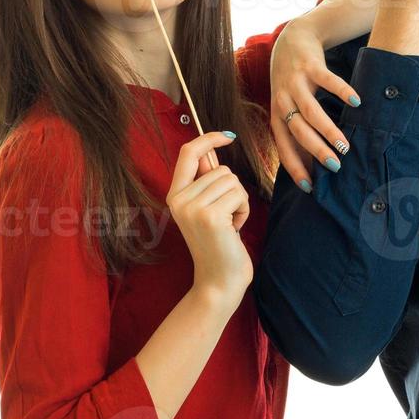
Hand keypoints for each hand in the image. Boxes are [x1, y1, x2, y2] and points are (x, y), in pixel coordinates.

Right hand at [167, 131, 252, 299]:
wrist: (218, 281)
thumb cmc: (219, 243)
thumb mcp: (205, 208)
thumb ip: (205, 182)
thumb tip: (210, 150)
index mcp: (175, 195)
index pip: (188, 153)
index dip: (209, 139)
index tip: (227, 137)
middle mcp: (179, 199)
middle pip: (220, 169)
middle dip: (232, 190)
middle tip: (226, 217)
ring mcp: (193, 208)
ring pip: (232, 180)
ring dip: (239, 201)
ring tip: (229, 224)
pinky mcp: (211, 216)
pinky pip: (240, 195)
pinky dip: (244, 210)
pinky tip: (234, 229)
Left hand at [269, 17, 359, 187]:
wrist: (292, 39)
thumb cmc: (294, 81)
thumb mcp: (289, 105)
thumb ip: (300, 129)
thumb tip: (316, 163)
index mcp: (277, 115)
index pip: (284, 147)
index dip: (295, 167)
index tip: (310, 187)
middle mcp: (283, 100)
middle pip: (298, 131)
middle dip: (316, 151)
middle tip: (335, 167)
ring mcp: (296, 82)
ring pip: (311, 111)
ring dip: (329, 130)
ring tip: (345, 146)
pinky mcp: (310, 65)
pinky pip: (327, 80)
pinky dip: (341, 91)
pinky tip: (356, 102)